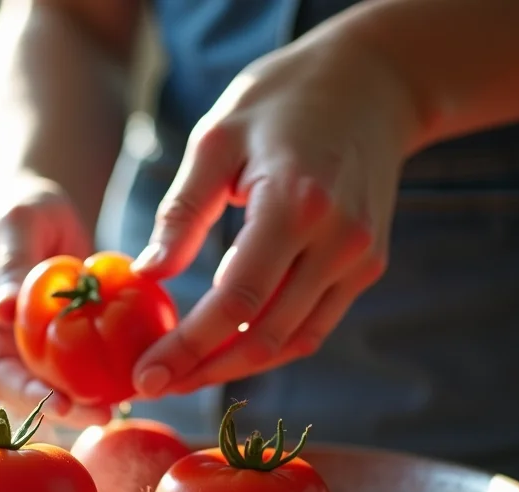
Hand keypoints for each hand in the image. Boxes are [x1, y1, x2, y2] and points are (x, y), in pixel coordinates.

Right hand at [0, 176, 112, 425]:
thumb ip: (12, 265)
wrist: (36, 209)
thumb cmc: (24, 206)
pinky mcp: (30, 348)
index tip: (65, 405)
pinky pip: (55, 374)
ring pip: (34, 389)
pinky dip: (83, 385)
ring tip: (113, 411)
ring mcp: (2, 346)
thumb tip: (0, 312)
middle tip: (103, 416)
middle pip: (10, 389)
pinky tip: (117, 391)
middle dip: (54, 408)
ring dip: (72, 405)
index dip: (25, 392)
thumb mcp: (18, 222)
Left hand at [129, 26, 422, 397]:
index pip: (236, 302)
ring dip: (236, 367)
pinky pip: (314, 324)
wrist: (373, 81)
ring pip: (293, 341)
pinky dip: (269, 345)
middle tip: (152, 383)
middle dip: (204, 369)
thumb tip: (147, 273)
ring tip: (183, 374)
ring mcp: (359, 258)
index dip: (188, 347)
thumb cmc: (281, 101)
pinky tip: (227, 350)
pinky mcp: (368, 265)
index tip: (145, 374)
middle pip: (265, 336)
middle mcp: (337, 241)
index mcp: (295, 205)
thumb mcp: (217, 139)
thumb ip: (183, 212)